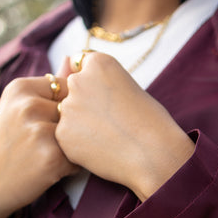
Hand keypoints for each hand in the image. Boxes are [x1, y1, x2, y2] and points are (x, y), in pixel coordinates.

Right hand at [0, 73, 75, 217]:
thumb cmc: (7, 145)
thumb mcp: (19, 108)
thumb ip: (48, 85)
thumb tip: (73, 58)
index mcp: (20, 87)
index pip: (66, 87)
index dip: (64, 108)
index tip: (46, 124)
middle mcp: (28, 105)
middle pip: (74, 111)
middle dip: (70, 129)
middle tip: (45, 145)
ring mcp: (39, 130)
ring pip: (78, 133)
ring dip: (73, 147)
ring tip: (48, 156)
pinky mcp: (51, 156)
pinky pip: (79, 156)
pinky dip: (72, 166)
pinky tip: (51, 170)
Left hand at [55, 52, 194, 201]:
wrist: (154, 154)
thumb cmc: (150, 123)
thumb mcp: (129, 87)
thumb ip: (102, 81)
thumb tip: (71, 69)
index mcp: (98, 63)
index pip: (82, 66)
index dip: (95, 86)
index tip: (110, 101)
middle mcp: (78, 80)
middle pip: (72, 91)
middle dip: (85, 104)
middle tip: (111, 123)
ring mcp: (68, 107)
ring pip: (68, 115)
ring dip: (81, 125)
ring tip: (109, 138)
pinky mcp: (62, 133)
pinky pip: (66, 138)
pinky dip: (79, 145)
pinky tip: (102, 150)